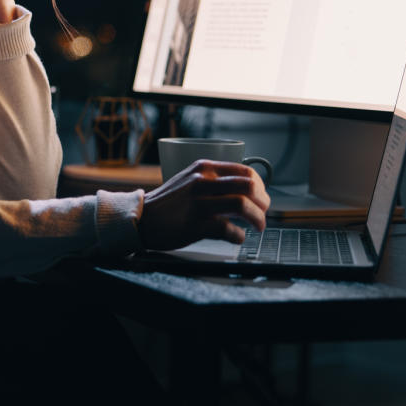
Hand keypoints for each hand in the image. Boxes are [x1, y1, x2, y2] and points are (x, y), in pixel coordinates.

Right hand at [138, 160, 269, 250]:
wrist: (142, 219)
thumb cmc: (168, 203)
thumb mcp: (189, 179)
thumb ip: (213, 180)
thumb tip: (246, 191)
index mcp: (204, 168)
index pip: (245, 172)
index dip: (260, 187)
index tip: (261, 198)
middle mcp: (202, 182)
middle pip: (249, 186)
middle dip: (263, 202)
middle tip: (263, 212)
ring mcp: (199, 203)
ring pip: (243, 206)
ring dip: (258, 219)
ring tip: (258, 226)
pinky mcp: (196, 224)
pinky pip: (230, 230)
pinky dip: (239, 236)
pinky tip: (236, 237)